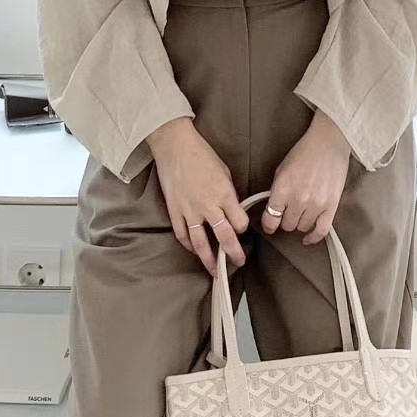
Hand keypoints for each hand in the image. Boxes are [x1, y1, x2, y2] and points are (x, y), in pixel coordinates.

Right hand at [146, 116, 249, 275]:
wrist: (174, 145)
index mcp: (224, 194)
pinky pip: (182, 234)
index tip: (242, 230)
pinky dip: (188, 245)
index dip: (242, 228)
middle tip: (239, 262)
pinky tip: (194, 250)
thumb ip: (229, 194)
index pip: (239, 222)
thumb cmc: (201, 154)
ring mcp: (189, 210)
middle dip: (234, 254)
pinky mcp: (174, 210)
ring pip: (201, 243)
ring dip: (209, 260)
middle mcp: (208, 206)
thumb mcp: (224, 172)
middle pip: (224, 238)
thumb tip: (232, 209)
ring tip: (215, 271)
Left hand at [261, 110, 351, 245]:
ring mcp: (316, 204)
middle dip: (285, 219)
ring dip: (300, 223)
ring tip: (301, 213)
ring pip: (302, 227)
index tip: (269, 225)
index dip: (268, 224)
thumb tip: (273, 208)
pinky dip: (313, 237)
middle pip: (287, 225)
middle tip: (288, 212)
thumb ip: (276, 191)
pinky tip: (308, 238)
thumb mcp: (281, 170)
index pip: (270, 218)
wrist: (329, 143)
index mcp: (283, 189)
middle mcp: (299, 199)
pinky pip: (321, 231)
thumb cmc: (304, 152)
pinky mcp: (331, 206)